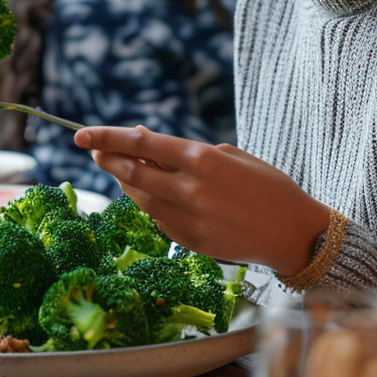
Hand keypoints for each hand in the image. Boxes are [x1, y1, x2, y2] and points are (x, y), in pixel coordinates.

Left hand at [74, 125, 329, 275]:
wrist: (294, 232)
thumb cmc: (266, 186)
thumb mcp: (231, 156)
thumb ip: (188, 152)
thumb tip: (147, 144)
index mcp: (203, 161)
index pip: (142, 144)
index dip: (108, 138)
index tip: (82, 134)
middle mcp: (190, 190)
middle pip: (132, 173)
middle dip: (107, 160)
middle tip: (92, 150)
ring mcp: (189, 219)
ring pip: (141, 198)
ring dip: (128, 182)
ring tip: (124, 168)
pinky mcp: (190, 242)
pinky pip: (158, 219)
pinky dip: (151, 204)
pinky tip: (155, 193)